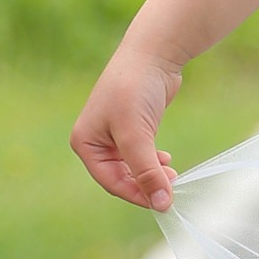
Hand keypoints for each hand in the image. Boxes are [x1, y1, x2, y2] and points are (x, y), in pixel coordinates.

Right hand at [70, 43, 182, 211]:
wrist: (153, 53)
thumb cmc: (135, 89)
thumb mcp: (137, 135)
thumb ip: (147, 172)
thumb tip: (161, 204)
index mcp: (85, 142)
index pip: (110, 181)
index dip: (136, 194)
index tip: (162, 203)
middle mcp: (96, 140)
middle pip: (121, 176)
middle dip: (146, 183)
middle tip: (171, 186)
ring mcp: (114, 133)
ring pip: (133, 167)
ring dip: (152, 173)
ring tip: (172, 172)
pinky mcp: (133, 127)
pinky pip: (142, 154)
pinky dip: (154, 161)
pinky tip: (166, 160)